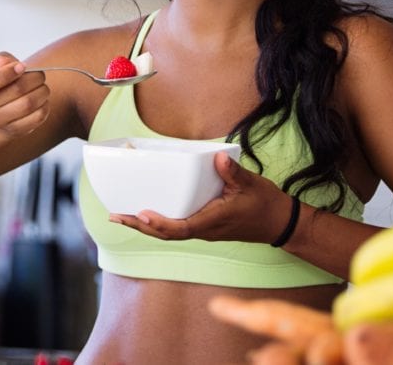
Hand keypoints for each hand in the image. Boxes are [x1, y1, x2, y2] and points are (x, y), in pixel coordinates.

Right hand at [0, 52, 49, 136]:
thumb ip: (0, 60)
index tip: (22, 66)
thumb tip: (5, 63)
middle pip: (17, 90)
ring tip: (43, 87)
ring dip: (42, 92)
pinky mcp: (14, 130)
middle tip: (40, 75)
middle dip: (34, 78)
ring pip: (28, 104)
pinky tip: (42, 100)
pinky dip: (44, 106)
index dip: (7, 73)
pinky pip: (36, 117)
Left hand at [108, 151, 295, 244]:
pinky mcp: (203, 226)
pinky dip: (156, 223)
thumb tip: (217, 158)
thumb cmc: (264, 203)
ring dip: (143, 227)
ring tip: (120, 216)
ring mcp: (202, 230)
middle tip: (115, 216)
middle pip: (165, 234)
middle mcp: (204, 229)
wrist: (278, 223)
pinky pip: (175, 228)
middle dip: (139, 227)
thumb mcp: (250, 184)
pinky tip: (144, 214)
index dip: (159, 224)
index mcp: (213, 221)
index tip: (141, 214)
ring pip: (168, 233)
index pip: (181, 228)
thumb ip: (232, 172)